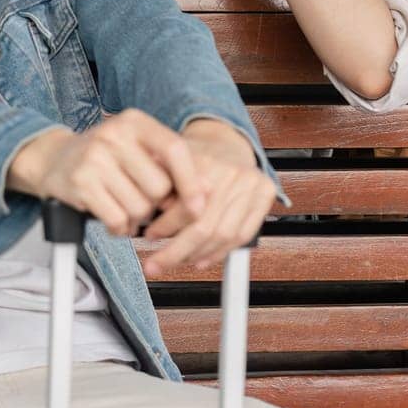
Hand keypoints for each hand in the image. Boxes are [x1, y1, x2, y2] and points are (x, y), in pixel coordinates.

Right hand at [6, 110, 207, 236]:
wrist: (53, 159)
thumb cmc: (105, 157)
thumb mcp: (135, 146)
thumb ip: (168, 164)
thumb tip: (209, 190)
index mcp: (134, 122)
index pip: (174, 150)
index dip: (191, 181)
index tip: (199, 205)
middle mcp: (114, 135)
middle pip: (159, 187)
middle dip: (156, 204)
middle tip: (142, 200)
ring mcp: (95, 159)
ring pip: (139, 208)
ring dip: (136, 219)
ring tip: (123, 207)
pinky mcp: (81, 184)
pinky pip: (117, 220)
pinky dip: (120, 228)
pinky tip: (112, 218)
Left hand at [143, 119, 276, 273]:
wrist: (225, 142)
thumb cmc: (194, 156)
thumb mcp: (169, 160)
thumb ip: (156, 183)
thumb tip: (142, 209)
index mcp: (206, 162)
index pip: (186, 207)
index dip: (165, 226)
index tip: (149, 236)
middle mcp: (232, 172)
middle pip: (205, 227)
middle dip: (176, 252)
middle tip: (155, 264)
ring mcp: (252, 184)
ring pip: (224, 236)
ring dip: (197, 255)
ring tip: (177, 261)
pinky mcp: (265, 194)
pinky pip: (243, 235)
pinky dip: (220, 253)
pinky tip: (201, 259)